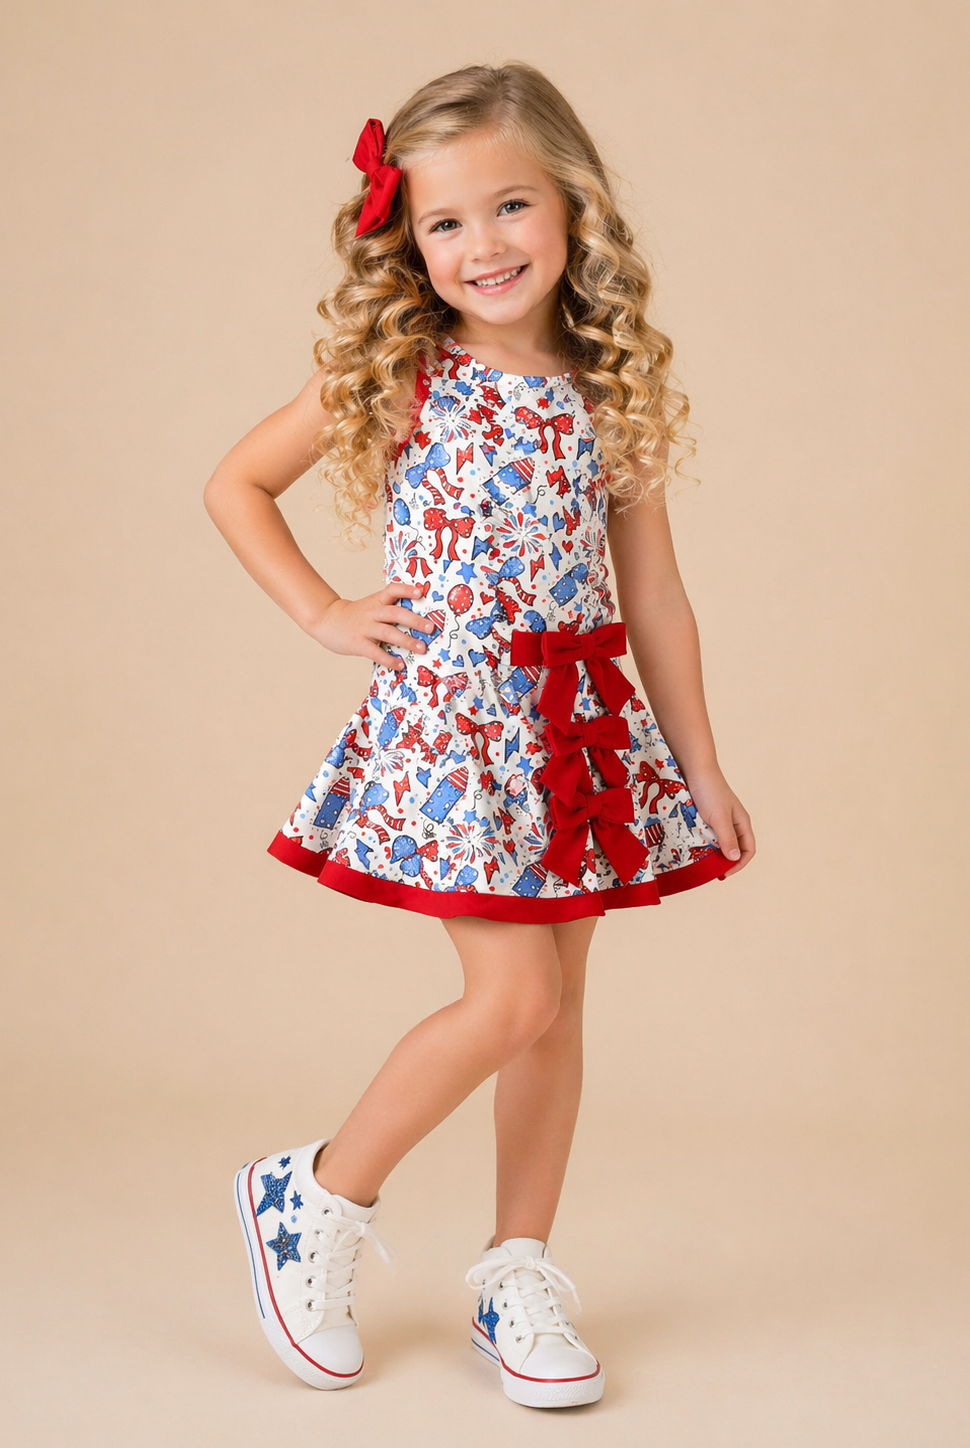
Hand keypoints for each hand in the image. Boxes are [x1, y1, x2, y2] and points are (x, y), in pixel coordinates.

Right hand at [309, 581, 435, 670]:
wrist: (327, 620)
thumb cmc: (354, 616)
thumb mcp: (371, 606)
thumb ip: (389, 609)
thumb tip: (417, 620)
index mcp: (377, 601)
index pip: (392, 590)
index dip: (406, 590)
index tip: (420, 593)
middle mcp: (372, 612)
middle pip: (395, 613)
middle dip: (415, 621)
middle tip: (431, 628)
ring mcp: (365, 628)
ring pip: (389, 632)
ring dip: (407, 641)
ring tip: (422, 648)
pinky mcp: (358, 643)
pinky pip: (376, 652)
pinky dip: (389, 659)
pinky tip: (400, 664)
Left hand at [684, 767, 755, 876]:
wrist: (694, 769)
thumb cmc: (709, 790)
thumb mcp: (719, 817)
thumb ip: (727, 838)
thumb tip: (735, 859)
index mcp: (741, 822)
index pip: (748, 849)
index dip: (739, 864)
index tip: (724, 873)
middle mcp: (732, 822)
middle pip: (734, 848)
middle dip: (725, 861)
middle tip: (711, 872)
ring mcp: (718, 819)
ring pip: (719, 842)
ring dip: (712, 853)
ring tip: (701, 862)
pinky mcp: (705, 816)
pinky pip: (706, 834)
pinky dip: (702, 843)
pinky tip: (693, 847)